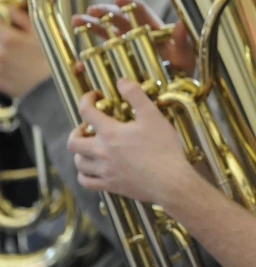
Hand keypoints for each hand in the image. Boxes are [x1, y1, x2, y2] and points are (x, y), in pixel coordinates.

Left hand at [0, 5, 50, 96]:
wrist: (55, 92)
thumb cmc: (53, 62)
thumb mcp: (43, 36)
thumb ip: (23, 19)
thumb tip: (11, 9)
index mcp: (9, 39)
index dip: (2, 21)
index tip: (6, 22)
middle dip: (3, 36)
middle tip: (14, 38)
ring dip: (3, 50)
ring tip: (18, 54)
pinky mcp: (0, 82)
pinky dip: (3, 66)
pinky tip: (15, 66)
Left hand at [67, 79, 191, 203]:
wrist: (170, 181)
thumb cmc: (164, 148)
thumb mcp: (153, 116)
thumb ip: (136, 96)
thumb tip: (121, 81)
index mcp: (110, 133)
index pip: (86, 111)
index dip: (86, 99)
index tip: (94, 96)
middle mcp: (102, 152)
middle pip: (73, 142)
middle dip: (76, 131)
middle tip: (88, 127)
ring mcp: (105, 170)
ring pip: (78, 162)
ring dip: (80, 152)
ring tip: (91, 147)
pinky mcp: (111, 185)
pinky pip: (86, 182)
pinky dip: (84, 174)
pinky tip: (92, 169)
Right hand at [72, 0, 194, 75]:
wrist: (176, 95)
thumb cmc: (183, 72)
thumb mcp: (185, 58)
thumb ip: (182, 42)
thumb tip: (181, 24)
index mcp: (154, 31)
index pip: (142, 13)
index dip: (131, 4)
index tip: (119, 0)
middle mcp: (138, 37)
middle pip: (119, 20)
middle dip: (104, 12)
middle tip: (91, 10)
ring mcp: (126, 50)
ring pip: (106, 34)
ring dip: (91, 27)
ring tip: (77, 21)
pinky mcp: (118, 66)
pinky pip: (101, 61)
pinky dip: (88, 62)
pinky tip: (79, 64)